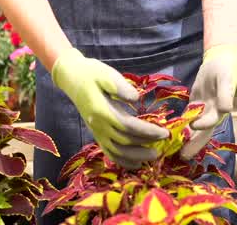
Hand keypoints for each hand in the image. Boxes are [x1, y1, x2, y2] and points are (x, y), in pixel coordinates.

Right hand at [51, 49, 170, 168]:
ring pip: (116, 152)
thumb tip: (136, 98)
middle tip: (164, 144)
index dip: (147, 131)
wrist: (72, 78)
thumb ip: (121, 87)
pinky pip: (109, 152)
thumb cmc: (91, 73)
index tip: (164, 132)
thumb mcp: (106, 74)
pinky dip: (122, 161)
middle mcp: (98, 125)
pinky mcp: (96, 134)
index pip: (128, 126)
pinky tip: (135, 164)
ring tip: (153, 157)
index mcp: (102, 111)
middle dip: (146, 144)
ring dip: (135, 157)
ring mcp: (96, 131)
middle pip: (125, 142)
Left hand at [180, 45, 236, 158]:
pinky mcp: (194, 106)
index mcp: (219, 111)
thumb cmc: (224, 70)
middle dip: (193, 145)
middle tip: (182, 156)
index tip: (192, 128)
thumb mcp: (225, 79)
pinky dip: (180, 127)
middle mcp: (211, 115)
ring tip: (173, 152)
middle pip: (202, 134)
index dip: (201, 127)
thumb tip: (226, 109)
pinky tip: (170, 135)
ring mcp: (202, 112)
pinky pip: (186, 119)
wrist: (219, 62)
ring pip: (193, 130)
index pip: (210, 124)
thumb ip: (225, 94)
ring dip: (185, 140)